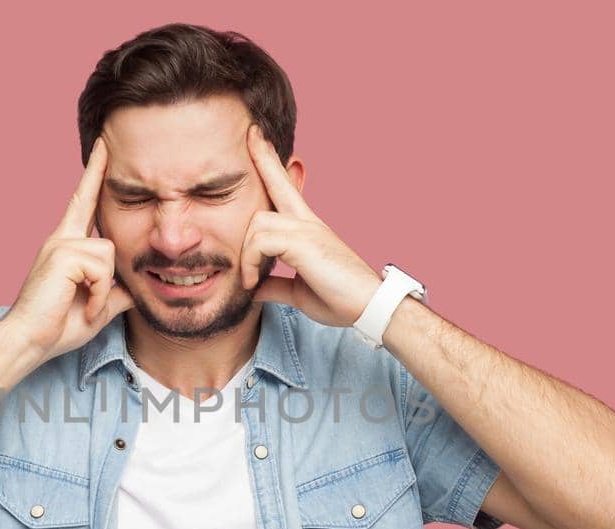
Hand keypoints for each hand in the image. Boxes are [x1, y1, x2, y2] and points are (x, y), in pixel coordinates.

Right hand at [1, 136, 135, 363]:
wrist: (28, 340)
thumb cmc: (58, 326)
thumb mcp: (98, 305)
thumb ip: (117, 290)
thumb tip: (140, 285)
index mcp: (67, 245)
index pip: (83, 201)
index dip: (94, 173)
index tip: (104, 145)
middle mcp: (61, 238)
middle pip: (96, 211)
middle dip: (100, 185)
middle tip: (95, 234)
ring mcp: (60, 244)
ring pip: (109, 252)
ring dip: (104, 287)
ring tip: (87, 306)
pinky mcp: (62, 254)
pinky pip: (102, 268)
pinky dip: (98, 294)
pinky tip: (84, 307)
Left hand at [241, 124, 382, 327]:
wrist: (370, 307)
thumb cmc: (341, 300)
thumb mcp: (300, 292)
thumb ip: (276, 284)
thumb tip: (255, 288)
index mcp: (308, 229)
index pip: (285, 185)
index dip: (269, 159)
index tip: (256, 134)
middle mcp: (308, 222)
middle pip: (273, 186)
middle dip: (261, 160)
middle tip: (247, 143)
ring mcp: (307, 229)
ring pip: (257, 222)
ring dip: (245, 254)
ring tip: (247, 279)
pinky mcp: (304, 242)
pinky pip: (261, 241)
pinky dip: (249, 263)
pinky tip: (251, 282)